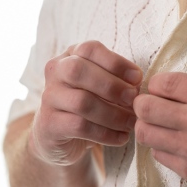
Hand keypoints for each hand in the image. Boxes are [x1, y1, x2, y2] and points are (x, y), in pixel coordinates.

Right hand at [30, 40, 142, 166]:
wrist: (59, 137)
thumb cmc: (89, 104)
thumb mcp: (101, 86)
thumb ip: (117, 80)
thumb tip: (137, 84)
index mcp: (70, 55)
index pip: (90, 49)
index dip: (115, 62)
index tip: (138, 78)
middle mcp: (55, 72)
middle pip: (78, 71)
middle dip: (111, 85)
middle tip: (133, 100)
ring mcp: (48, 98)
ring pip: (81, 102)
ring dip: (113, 114)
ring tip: (131, 122)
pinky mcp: (49, 124)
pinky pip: (79, 126)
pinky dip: (105, 133)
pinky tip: (121, 137)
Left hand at [133, 72, 186, 186]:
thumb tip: (170, 91)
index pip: (163, 82)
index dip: (156, 85)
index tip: (159, 89)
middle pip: (144, 107)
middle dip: (144, 105)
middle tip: (153, 108)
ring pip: (145, 133)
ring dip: (149, 128)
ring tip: (163, 127)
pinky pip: (159, 155)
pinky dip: (162, 148)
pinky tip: (177, 146)